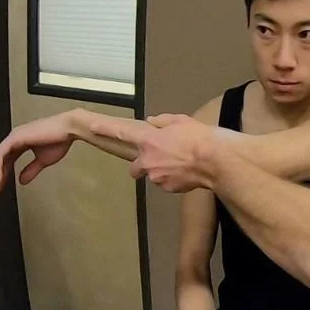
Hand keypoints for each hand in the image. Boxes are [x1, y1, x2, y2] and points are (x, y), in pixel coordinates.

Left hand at [0, 110, 80, 195]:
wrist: (68, 129)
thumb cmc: (60, 140)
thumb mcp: (43, 160)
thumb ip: (31, 169)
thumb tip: (22, 181)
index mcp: (21, 142)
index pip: (6, 160)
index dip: (3, 174)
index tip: (1, 187)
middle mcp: (14, 138)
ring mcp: (14, 137)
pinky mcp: (15, 137)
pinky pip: (0, 155)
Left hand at [90, 113, 217, 192]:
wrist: (217, 161)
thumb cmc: (201, 137)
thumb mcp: (183, 121)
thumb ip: (164, 121)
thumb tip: (153, 121)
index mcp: (150, 140)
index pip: (122, 134)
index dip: (106, 130)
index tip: (92, 127)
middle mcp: (148, 160)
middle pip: (136, 167)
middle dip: (144, 165)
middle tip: (161, 159)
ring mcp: (157, 177)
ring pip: (154, 175)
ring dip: (163, 172)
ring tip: (183, 165)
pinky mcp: (168, 188)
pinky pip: (167, 184)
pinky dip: (174, 180)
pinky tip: (189, 173)